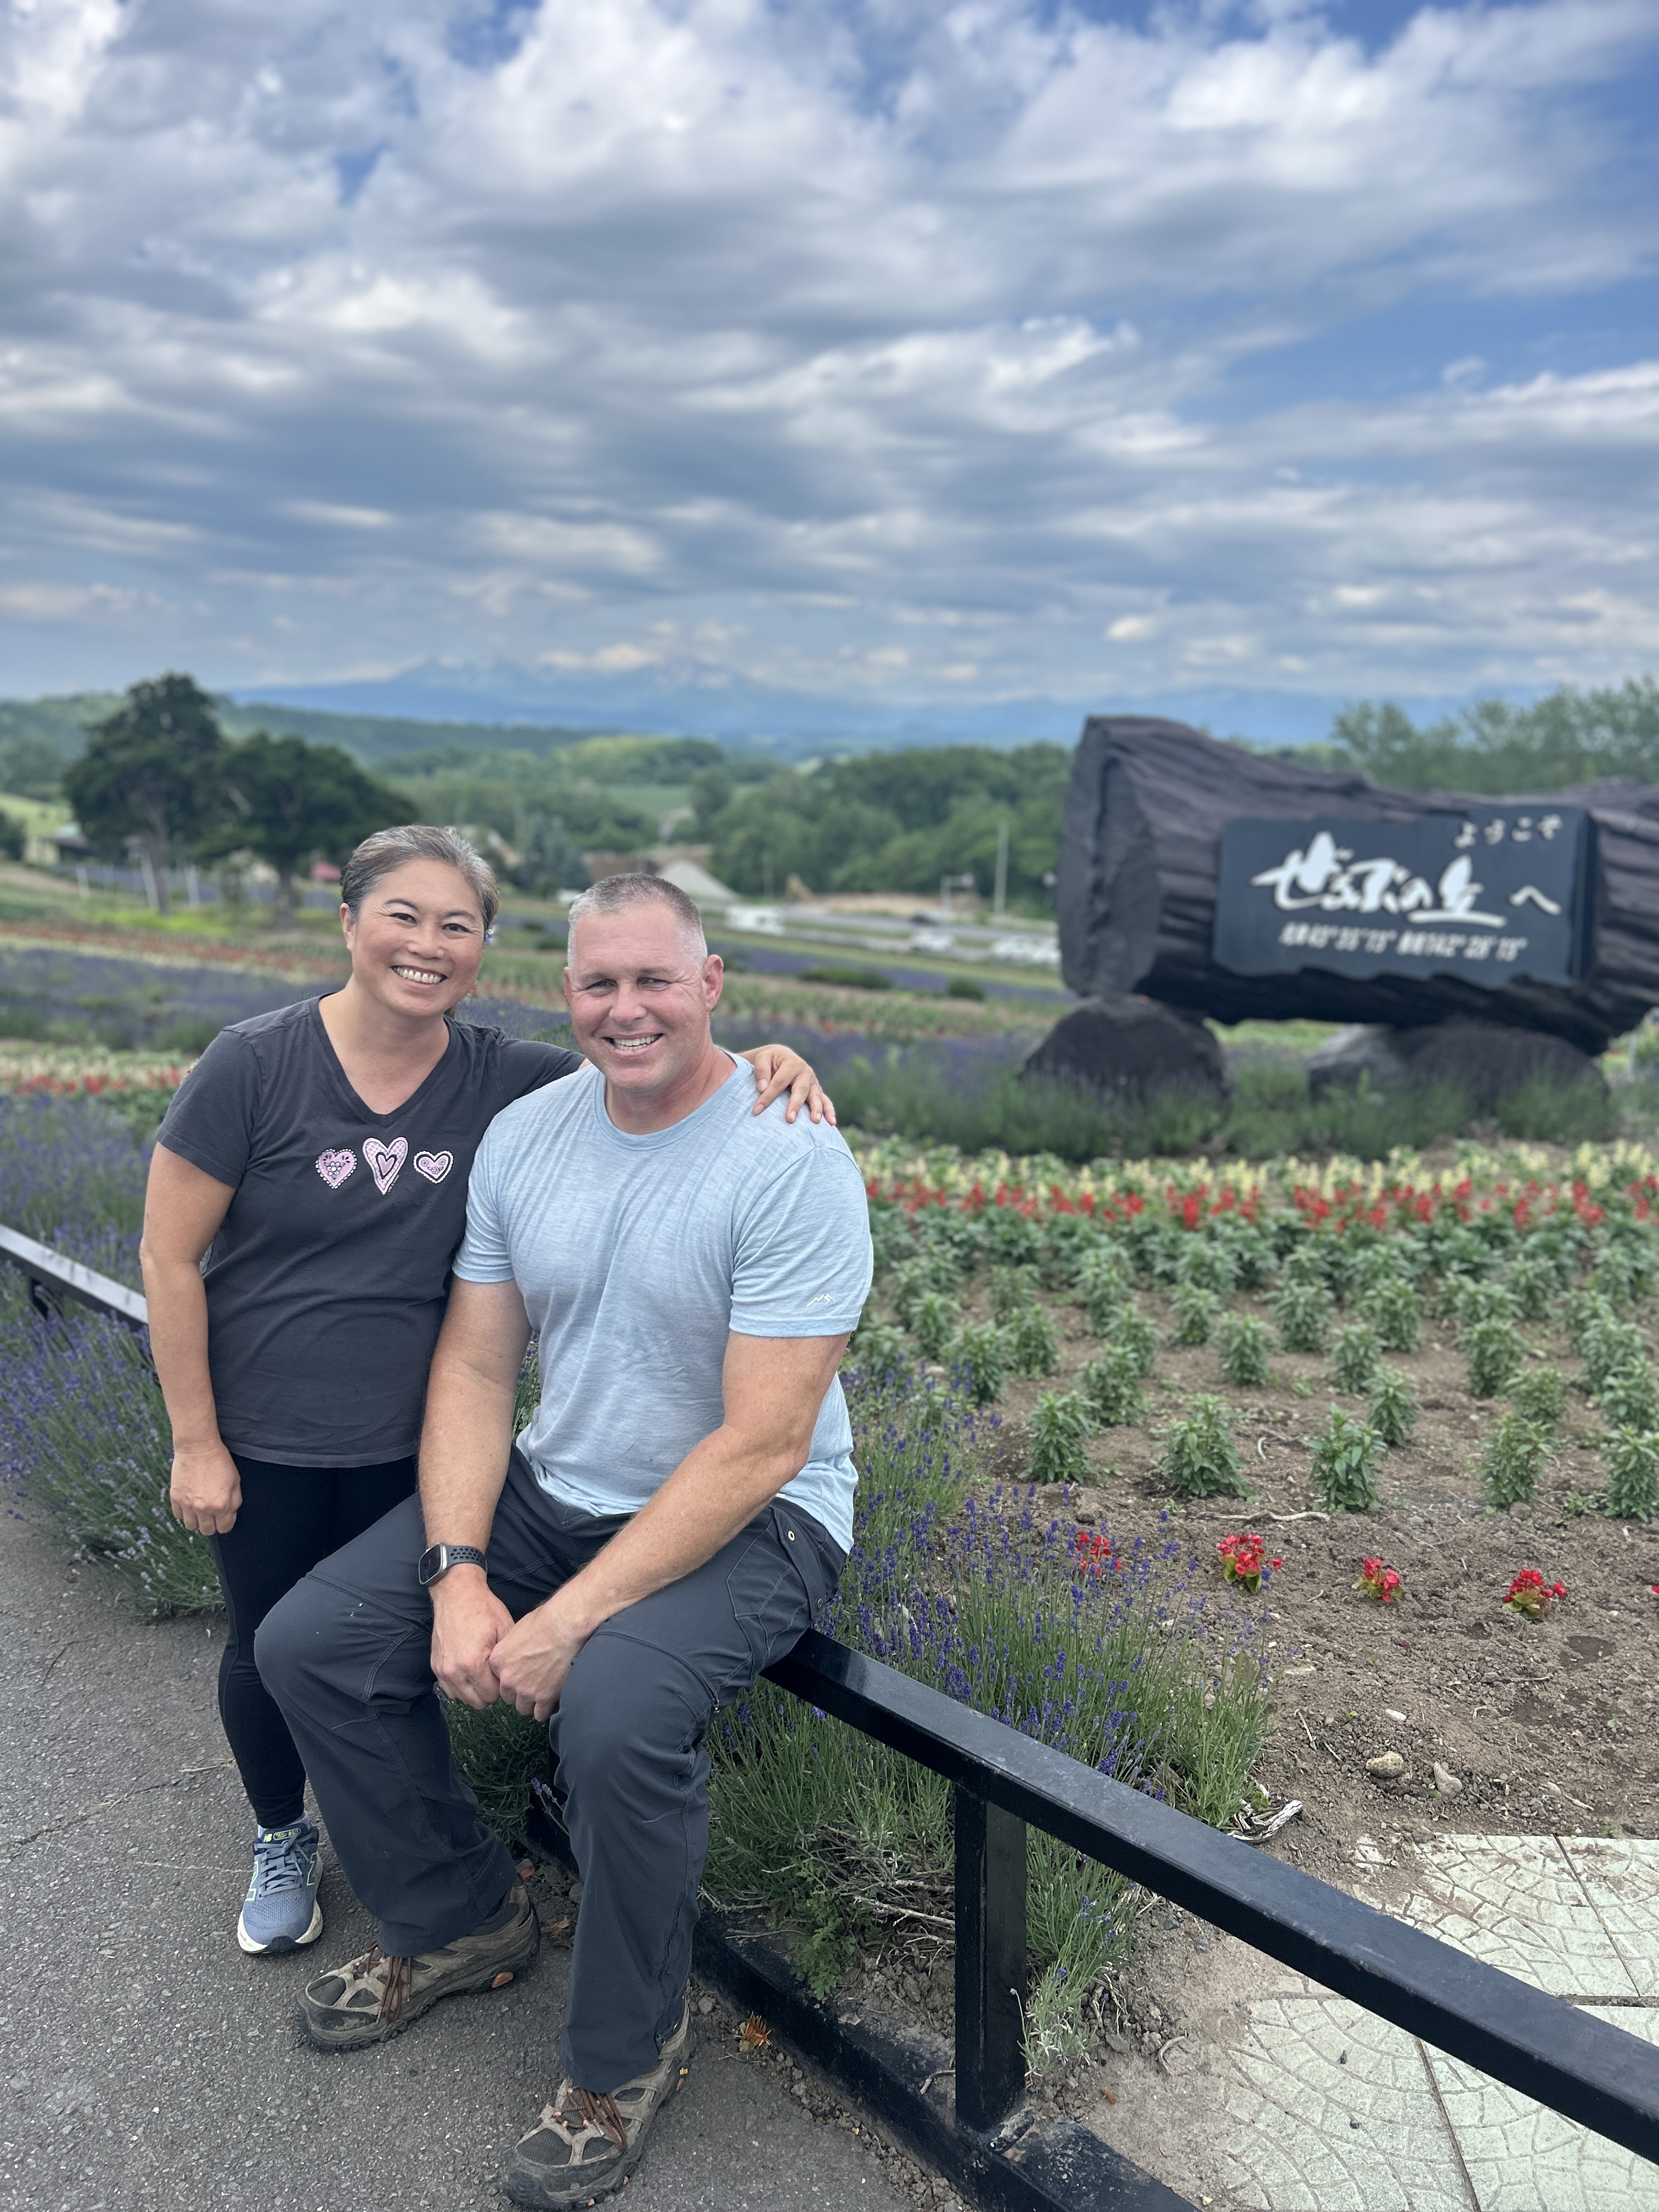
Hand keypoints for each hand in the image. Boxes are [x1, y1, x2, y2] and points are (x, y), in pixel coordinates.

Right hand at [169, 1442, 242, 1536]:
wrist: (198, 1447)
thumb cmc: (219, 1462)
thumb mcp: (236, 1481)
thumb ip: (234, 1502)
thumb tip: (229, 1515)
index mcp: (221, 1505)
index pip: (224, 1528)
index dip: (225, 1524)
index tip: (224, 1518)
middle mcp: (204, 1509)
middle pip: (207, 1530)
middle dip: (212, 1525)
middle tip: (212, 1514)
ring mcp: (188, 1504)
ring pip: (191, 1526)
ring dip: (197, 1521)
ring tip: (200, 1510)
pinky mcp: (175, 1498)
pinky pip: (178, 1515)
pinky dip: (184, 1513)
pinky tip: (190, 1503)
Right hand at [431, 1570, 515, 1709]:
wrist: (457, 1593)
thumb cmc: (483, 1609)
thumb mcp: (505, 1630)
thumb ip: (507, 1660)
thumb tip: (512, 1678)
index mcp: (473, 1664)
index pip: (492, 1696)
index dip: (502, 1687)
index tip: (504, 1675)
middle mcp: (454, 1671)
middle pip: (477, 1702)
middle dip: (489, 1692)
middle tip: (494, 1676)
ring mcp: (442, 1669)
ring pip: (462, 1698)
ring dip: (474, 1691)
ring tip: (482, 1675)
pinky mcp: (435, 1666)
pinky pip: (449, 1689)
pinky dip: (460, 1686)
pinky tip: (469, 1673)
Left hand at [489, 1591, 589, 1723]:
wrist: (564, 1627)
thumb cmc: (544, 1622)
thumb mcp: (516, 1632)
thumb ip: (510, 1651)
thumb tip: (514, 1656)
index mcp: (498, 1661)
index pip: (498, 1680)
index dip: (510, 1678)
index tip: (520, 1674)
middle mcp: (508, 1679)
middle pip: (509, 1696)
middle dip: (519, 1691)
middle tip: (533, 1682)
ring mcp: (525, 1690)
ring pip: (523, 1708)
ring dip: (531, 1702)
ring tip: (543, 1691)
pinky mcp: (544, 1697)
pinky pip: (540, 1714)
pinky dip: (545, 1709)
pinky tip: (551, 1699)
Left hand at [748, 1045, 835, 1125]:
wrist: (782, 1057)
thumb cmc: (770, 1061)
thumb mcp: (762, 1059)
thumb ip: (761, 1071)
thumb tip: (762, 1088)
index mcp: (792, 1063)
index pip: (779, 1082)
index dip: (768, 1096)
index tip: (757, 1110)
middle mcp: (805, 1072)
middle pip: (800, 1090)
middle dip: (795, 1104)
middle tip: (790, 1119)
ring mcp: (813, 1082)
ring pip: (816, 1096)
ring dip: (816, 1109)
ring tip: (815, 1121)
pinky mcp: (817, 1091)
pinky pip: (825, 1101)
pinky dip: (829, 1111)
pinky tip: (831, 1123)